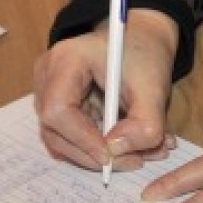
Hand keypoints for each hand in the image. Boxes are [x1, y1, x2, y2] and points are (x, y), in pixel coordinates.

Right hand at [34, 8, 179, 171]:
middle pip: (53, 130)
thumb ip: (145, 122)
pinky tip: (128, 146)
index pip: (58, 110)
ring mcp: (47, 92)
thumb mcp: (154, 87)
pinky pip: (69, 138)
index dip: (82, 139)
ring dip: (97, 155)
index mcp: (66, 60)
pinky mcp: (58, 107)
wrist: (141, 42)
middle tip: (134, 161)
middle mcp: (47, 76)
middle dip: (92, 154)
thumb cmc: (144, 55)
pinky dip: (97, 149)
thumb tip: (117, 152)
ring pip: (60, 140)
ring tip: (139, 154)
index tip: (112, 157)